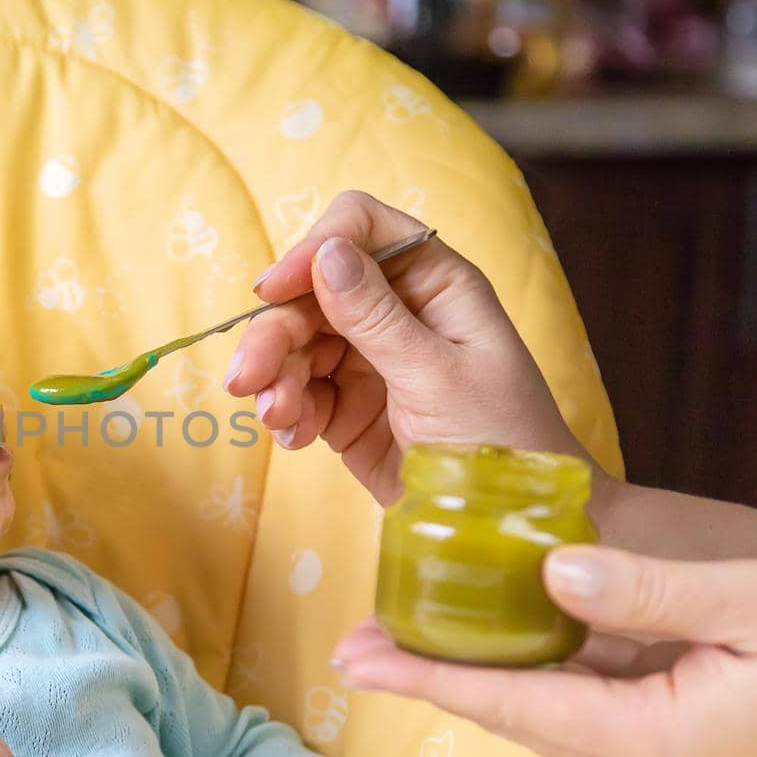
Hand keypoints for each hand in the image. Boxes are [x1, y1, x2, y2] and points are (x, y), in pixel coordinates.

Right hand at [226, 190, 591, 504]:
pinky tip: (295, 437)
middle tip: (247, 379)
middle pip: (311, 294)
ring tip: (278, 419)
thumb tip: (326, 253)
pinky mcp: (347, 407)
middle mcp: (396, 312)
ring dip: (276, 379)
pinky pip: (299, 393)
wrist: (509, 526)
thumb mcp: (438, 377)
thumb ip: (377, 317)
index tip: (274, 291)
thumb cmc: (501, 440)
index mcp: (433, 284)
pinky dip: (288, 412)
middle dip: (276, 334)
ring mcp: (368, 360)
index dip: (313, 250)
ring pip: (296, 345)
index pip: (361, 230)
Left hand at [334, 547, 756, 756]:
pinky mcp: (679, 731)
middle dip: (435, 678)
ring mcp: (668, 752)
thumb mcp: (750, 598)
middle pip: (520, 715)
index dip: (434, 677)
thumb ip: (645, 590)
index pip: (521, 704)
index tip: (366, 659)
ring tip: (403, 640)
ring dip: (476, 673)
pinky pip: (585, 701)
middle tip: (359, 648)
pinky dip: (530, 670)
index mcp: (667, 739)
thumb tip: (553, 574)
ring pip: (546, 710)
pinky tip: (495, 636)